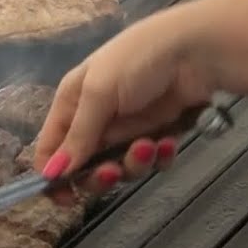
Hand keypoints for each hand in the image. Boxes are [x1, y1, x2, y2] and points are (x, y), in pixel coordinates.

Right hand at [32, 2, 217, 191]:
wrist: (198, 49)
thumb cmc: (138, 60)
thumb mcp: (99, 92)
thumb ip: (77, 136)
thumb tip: (50, 174)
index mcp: (72, 103)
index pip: (51, 148)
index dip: (54, 175)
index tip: (65, 198)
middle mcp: (95, 118)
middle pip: (85, 166)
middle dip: (100, 174)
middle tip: (114, 172)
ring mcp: (128, 128)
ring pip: (120, 168)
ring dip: (135, 164)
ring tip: (150, 146)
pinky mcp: (158, 134)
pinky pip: (151, 161)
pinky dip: (159, 157)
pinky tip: (169, 141)